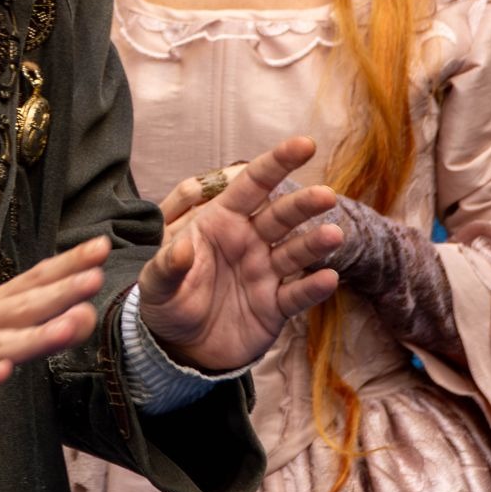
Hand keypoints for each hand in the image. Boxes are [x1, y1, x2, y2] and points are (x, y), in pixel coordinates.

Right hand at [0, 235, 107, 432]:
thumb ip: (29, 324)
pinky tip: (3, 373)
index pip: (32, 281)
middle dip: (60, 292)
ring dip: (36, 335)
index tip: (101, 247)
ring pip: (0, 343)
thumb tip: (81, 314)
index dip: (66, 265)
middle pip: (22, 306)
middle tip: (95, 276)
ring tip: (70, 324)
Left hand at [136, 136, 345, 373]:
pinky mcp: (274, 307)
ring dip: (315, 243)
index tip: (305, 144)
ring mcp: (265, 273)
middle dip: (303, 204)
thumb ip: (167, 265)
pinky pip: (297, 294)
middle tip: (326, 195)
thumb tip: (181, 247)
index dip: (277, 162)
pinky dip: (312, 288)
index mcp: (221, 222)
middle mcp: (249, 241)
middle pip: (281, 215)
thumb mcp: (157, 283)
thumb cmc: (167, 302)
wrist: (180, 347)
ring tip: (334, 235)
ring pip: (295, 252)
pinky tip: (328, 278)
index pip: (252, 185)